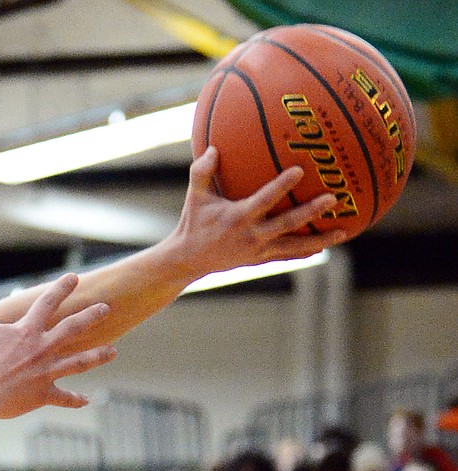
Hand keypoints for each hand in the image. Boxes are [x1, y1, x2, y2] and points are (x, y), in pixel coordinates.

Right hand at [0, 267, 115, 419]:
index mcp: (27, 331)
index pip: (48, 303)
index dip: (61, 289)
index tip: (74, 278)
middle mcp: (42, 349)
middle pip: (72, 328)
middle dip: (91, 316)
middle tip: (106, 308)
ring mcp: (45, 372)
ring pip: (78, 362)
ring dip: (97, 356)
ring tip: (113, 352)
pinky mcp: (42, 395)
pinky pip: (63, 398)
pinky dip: (74, 399)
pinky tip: (86, 400)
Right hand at [169, 147, 346, 277]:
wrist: (189, 259)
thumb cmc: (193, 223)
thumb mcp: (194, 197)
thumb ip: (202, 172)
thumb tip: (214, 148)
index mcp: (238, 217)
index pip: (265, 199)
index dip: (282, 186)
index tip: (300, 170)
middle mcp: (252, 235)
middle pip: (288, 223)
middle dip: (311, 211)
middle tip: (333, 199)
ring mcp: (258, 250)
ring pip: (295, 245)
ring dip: (320, 239)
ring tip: (344, 231)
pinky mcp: (260, 260)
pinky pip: (288, 255)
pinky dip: (306, 251)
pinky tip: (324, 245)